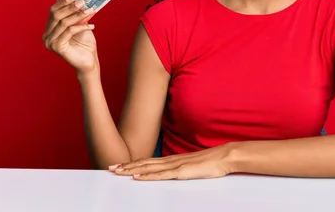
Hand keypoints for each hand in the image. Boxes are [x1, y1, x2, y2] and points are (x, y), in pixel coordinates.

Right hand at [43, 0, 98, 75]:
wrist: (89, 61)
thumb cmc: (85, 43)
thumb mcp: (81, 25)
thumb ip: (77, 14)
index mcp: (50, 28)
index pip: (53, 11)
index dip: (62, 2)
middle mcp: (47, 35)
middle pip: (56, 15)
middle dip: (70, 7)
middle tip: (83, 1)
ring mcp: (50, 42)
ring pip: (64, 23)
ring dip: (78, 15)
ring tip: (90, 11)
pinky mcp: (57, 47)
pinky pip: (69, 31)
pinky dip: (81, 26)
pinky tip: (92, 25)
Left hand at [109, 144, 235, 180]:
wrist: (224, 156)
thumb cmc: (212, 163)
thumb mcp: (193, 166)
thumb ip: (182, 169)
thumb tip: (175, 174)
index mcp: (173, 159)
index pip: (149, 161)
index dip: (133, 163)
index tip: (120, 165)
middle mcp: (171, 160)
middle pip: (144, 163)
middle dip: (126, 165)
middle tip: (110, 167)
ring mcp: (175, 165)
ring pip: (148, 168)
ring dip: (131, 169)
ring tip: (117, 171)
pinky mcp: (181, 172)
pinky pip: (161, 175)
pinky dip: (147, 176)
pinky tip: (137, 177)